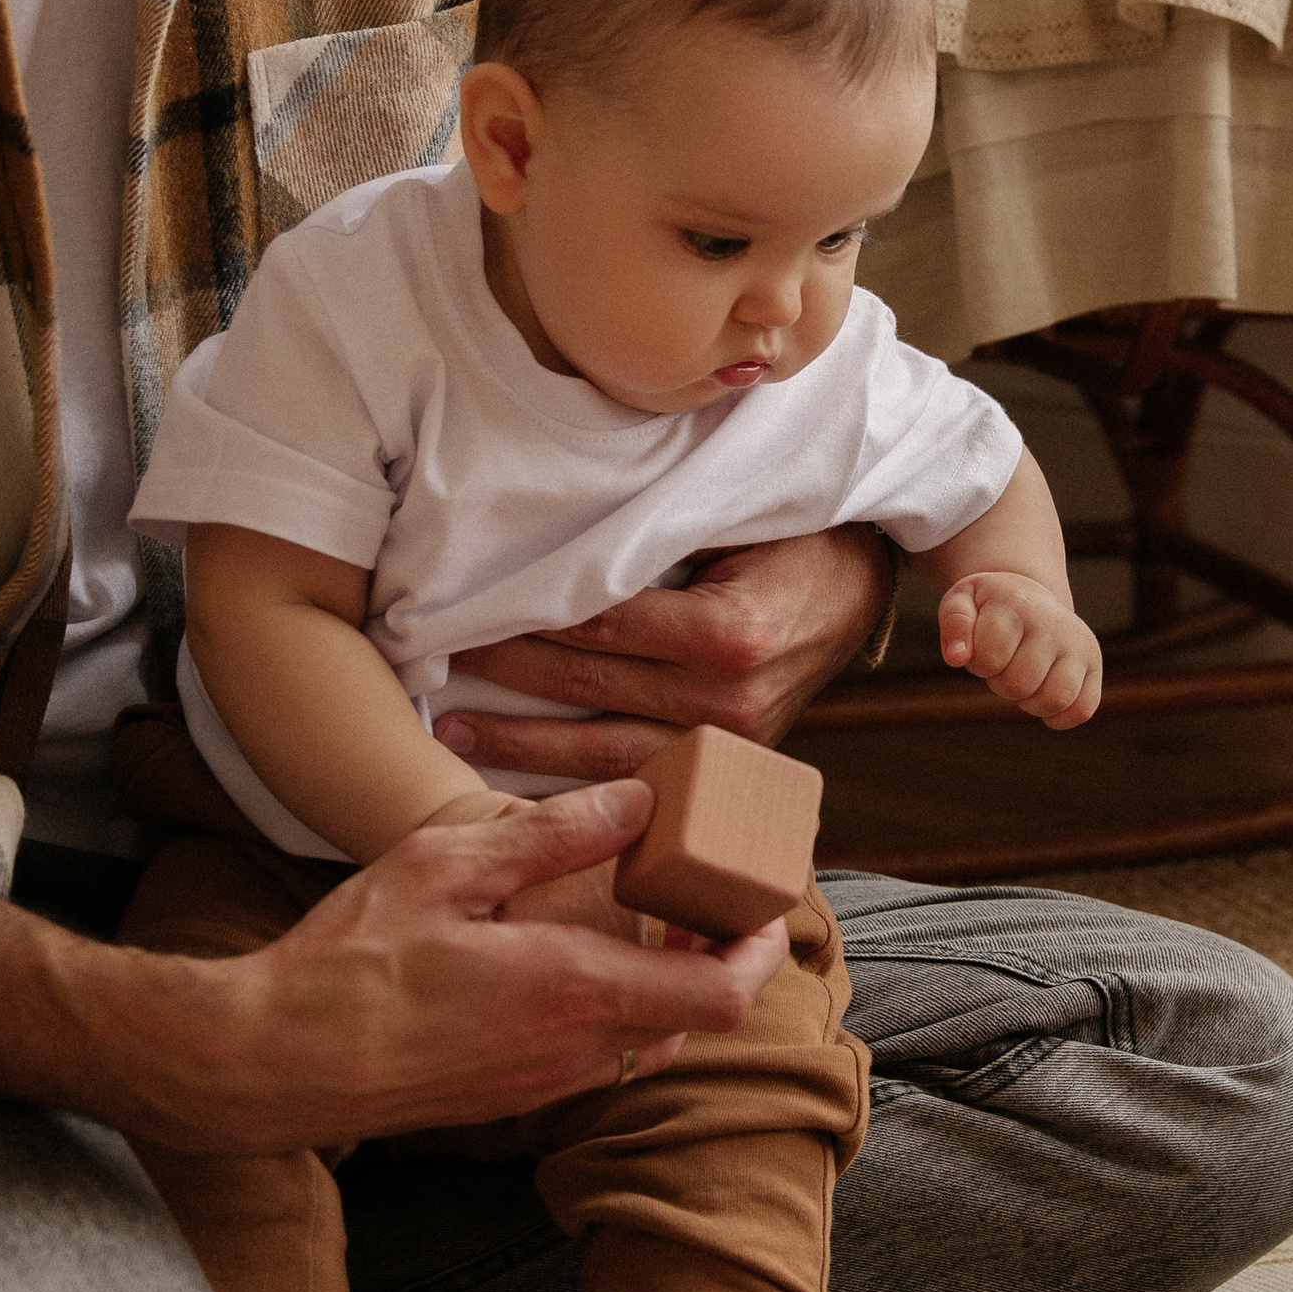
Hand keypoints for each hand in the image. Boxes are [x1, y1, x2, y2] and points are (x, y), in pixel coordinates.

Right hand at [197, 786, 789, 1145]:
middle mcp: (575, 1051)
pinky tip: (575, 963)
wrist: (273, 1063)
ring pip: (649, 1040)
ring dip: (667, 986)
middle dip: (720, 959)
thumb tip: (637, 800)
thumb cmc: (348, 962)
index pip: (721, 992)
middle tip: (709, 898)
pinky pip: (596, 1057)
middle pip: (698, 1018)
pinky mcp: (510, 1099)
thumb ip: (551, 835)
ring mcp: (543, 1084)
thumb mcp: (446, 868)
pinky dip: (616, 1011)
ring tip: (649, 920)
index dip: (761, 952)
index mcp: (574, 991)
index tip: (765, 908)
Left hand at [435, 525, 893, 781]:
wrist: (861, 588)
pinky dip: (574, 775)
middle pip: (589, 688)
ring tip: (451, 733)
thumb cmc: (793, 538)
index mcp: (727, 635)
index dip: (526, 616)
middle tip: (431, 658)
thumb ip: (656, 530)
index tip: (463, 604)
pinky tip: (519, 772)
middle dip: (504, 676)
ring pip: (604, 753)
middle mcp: (727, 702)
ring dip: (522, 746)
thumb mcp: (734, 516)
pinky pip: (638, 775)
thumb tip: (556, 527)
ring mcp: (729, 744)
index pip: (599, 624)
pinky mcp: (726, 764)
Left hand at [938, 572, 1101, 727]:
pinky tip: (1042, 699)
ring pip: (1056, 699)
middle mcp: (1055, 623)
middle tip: (1003, 665)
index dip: (978, 662)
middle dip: (1000, 684)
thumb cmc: (989, 606)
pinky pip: (1083, 709)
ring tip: (1024, 682)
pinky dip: (1059, 717)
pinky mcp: (1093, 665)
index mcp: (1020, 605)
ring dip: (1029, 703)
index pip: (990, 657)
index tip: (982, 648)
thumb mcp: (962, 600)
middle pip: (1020, 684)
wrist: (1028, 595)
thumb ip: (955, 623)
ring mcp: (1079, 645)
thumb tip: (957, 658)